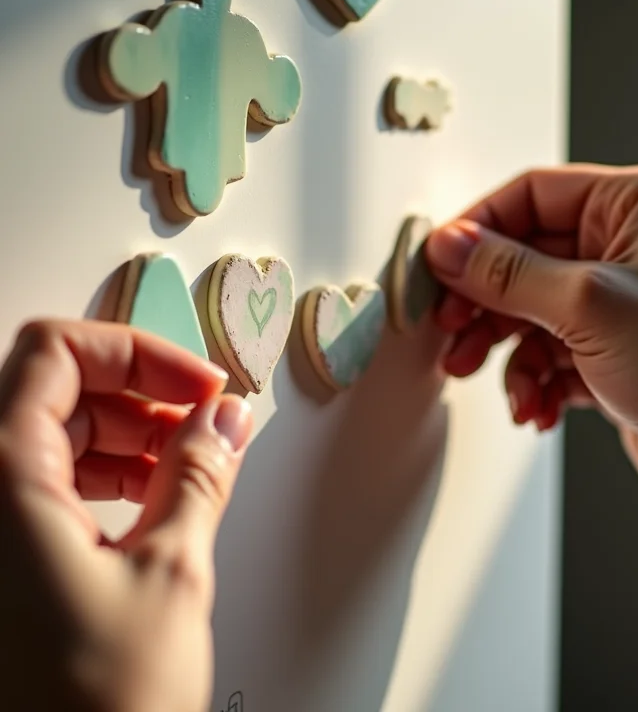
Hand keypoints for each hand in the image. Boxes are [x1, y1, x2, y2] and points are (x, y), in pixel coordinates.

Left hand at [0, 320, 253, 711]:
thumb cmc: (95, 710)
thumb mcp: (170, 573)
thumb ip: (200, 474)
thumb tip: (224, 416)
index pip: (57, 353)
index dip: (137, 353)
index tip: (195, 383)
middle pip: (57, 390)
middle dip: (141, 395)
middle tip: (204, 420)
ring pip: (55, 434)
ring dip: (129, 436)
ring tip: (188, 463)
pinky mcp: (3, 557)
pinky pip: (49, 481)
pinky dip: (106, 474)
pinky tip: (152, 498)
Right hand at [426, 164, 637, 566]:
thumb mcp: (588, 307)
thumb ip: (508, 273)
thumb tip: (451, 246)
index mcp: (633, 206)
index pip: (530, 195)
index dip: (478, 229)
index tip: (440, 263)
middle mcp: (622, 248)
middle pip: (520, 257)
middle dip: (482, 300)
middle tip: (451, 327)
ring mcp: (612, 302)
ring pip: (525, 310)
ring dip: (500, 350)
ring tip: (479, 374)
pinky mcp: (605, 351)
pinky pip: (543, 353)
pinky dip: (530, 381)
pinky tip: (536, 406)